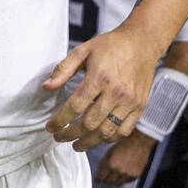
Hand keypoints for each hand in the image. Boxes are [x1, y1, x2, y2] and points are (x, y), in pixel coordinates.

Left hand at [42, 27, 156, 150]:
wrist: (141, 43)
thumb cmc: (110, 46)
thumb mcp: (82, 51)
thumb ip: (63, 70)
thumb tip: (46, 87)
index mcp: (99, 76)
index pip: (75, 106)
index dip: (60, 120)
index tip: (50, 127)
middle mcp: (116, 92)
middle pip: (89, 123)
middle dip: (70, 134)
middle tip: (59, 137)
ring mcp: (130, 101)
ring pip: (107, 131)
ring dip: (88, 142)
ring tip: (75, 144)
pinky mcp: (140, 107)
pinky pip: (124, 130)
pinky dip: (109, 139)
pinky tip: (97, 139)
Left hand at [94, 130, 156, 185]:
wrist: (138, 143)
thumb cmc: (124, 145)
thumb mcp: (109, 152)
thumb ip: (103, 163)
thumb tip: (100, 171)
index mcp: (111, 164)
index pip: (101, 176)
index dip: (98, 178)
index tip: (97, 179)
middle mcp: (120, 171)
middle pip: (109, 181)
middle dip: (105, 180)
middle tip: (104, 178)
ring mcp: (128, 175)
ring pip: (117, 183)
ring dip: (113, 181)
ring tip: (112, 177)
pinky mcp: (135, 176)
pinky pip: (126, 182)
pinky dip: (122, 180)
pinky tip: (120, 175)